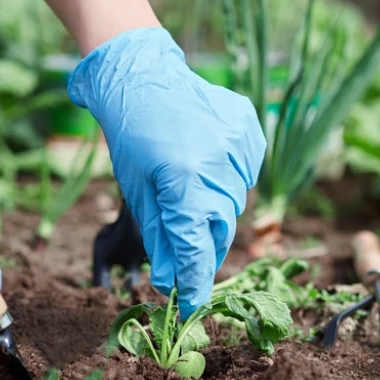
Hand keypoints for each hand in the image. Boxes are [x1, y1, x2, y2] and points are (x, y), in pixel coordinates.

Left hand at [68, 27, 264, 318]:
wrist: (142, 75)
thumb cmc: (131, 135)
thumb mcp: (137, 191)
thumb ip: (160, 236)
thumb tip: (172, 280)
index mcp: (183, 181)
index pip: (196, 247)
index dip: (194, 281)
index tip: (190, 305)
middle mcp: (217, 164)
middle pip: (221, 228)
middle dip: (204, 247)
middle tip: (189, 256)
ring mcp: (238, 144)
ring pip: (235, 201)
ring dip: (215, 209)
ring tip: (191, 189)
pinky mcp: (249, 129)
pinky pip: (246, 172)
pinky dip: (229, 178)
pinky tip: (206, 162)